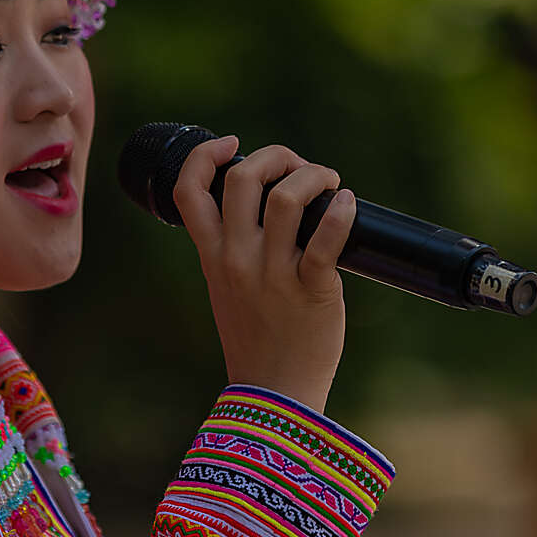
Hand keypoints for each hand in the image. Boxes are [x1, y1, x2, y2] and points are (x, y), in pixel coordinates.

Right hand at [171, 135, 354, 413]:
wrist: (274, 392)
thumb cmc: (256, 337)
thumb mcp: (227, 287)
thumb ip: (235, 248)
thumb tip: (269, 204)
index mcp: (211, 255)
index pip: (188, 190)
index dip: (206, 155)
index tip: (232, 145)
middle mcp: (236, 259)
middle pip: (242, 179)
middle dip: (275, 156)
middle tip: (297, 167)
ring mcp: (272, 273)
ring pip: (285, 198)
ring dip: (312, 176)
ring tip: (328, 184)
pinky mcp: (311, 289)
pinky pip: (326, 238)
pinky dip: (341, 211)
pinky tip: (348, 203)